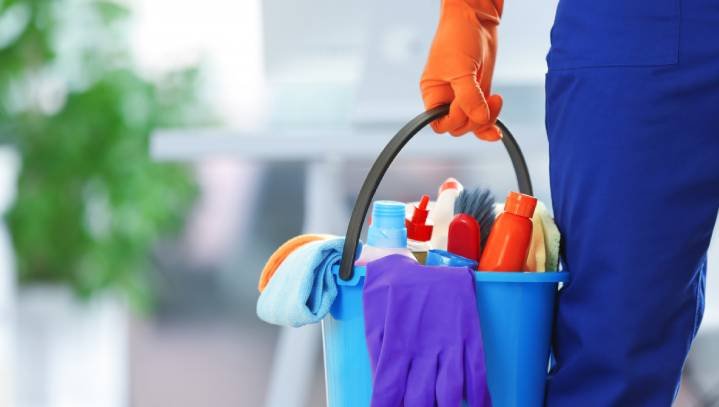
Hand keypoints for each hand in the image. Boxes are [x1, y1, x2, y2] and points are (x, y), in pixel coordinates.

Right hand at [420, 0, 503, 140]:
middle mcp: (446, 98)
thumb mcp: (462, 70)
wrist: (476, 17)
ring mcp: (464, 96)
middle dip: (473, 118)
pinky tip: (496, 129)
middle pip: (458, 126)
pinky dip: (490, 123)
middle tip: (486, 100)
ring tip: (496, 100)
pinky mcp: (479, 92)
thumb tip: (480, 119)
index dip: (454, 119)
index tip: (466, 105)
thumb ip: (470, 98)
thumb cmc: (458, 37)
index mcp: (433, 93)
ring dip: (486, 118)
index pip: (438, 122)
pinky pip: (482, 116)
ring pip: (472, 122)